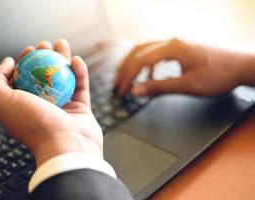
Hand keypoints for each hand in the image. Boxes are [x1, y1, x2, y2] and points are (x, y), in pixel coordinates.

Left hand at [0, 40, 102, 166]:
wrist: (66, 145)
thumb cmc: (34, 125)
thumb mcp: (1, 102)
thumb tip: (7, 62)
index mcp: (23, 106)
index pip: (22, 79)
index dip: (24, 62)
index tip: (29, 50)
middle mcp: (43, 106)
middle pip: (43, 76)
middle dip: (43, 57)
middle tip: (45, 45)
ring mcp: (63, 107)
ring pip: (63, 78)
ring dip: (62, 59)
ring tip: (62, 44)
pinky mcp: (81, 108)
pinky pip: (81, 86)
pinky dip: (79, 71)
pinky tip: (76, 60)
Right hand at [115, 38, 254, 96]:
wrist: (241, 67)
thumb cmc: (219, 75)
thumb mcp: (187, 85)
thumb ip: (159, 87)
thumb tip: (137, 90)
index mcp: (172, 48)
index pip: (140, 61)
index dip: (127, 77)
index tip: (121, 91)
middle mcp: (171, 43)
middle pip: (138, 52)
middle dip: (125, 70)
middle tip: (117, 85)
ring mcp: (175, 44)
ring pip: (144, 51)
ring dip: (133, 65)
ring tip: (125, 80)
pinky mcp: (179, 50)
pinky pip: (155, 54)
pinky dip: (145, 65)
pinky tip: (147, 76)